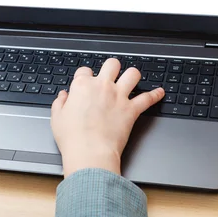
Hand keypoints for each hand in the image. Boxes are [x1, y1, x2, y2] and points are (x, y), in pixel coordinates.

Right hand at [50, 58, 164, 176]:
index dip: (85, 76)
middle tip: (111, 75)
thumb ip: (60, 103)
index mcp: (82, 86)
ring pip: (132, 74)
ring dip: (133, 75)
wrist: (90, 152)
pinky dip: (155, 95)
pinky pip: (148, 98)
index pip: (85, 71)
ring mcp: (119, 96)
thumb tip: (63, 96)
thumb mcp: (57, 118)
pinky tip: (160, 92)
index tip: (86, 82)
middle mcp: (102, 87)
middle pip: (112, 64)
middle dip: (112, 68)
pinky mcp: (131, 110)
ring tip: (132, 79)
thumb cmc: (73, 137)